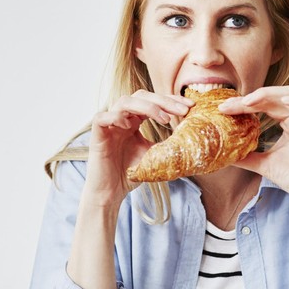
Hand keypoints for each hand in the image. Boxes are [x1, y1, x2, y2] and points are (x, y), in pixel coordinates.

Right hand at [84, 91, 192, 207]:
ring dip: (147, 106)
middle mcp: (122, 118)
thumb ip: (166, 144)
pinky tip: (129, 126)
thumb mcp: (154, 156)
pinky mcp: (96, 134)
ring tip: (164, 119)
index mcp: (135, 120)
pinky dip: (115, 117)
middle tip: (183, 110)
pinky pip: (102, 117)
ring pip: (124, 101)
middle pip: (141, 95)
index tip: (191, 106)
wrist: (111, 192)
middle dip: (164, 100)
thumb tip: (190, 139)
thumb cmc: (130, 174)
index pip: (154, 101)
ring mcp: (109, 124)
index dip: (172, 100)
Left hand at [219, 86, 288, 209]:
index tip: (223, 109)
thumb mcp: (263, 164)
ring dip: (269, 94)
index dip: (243, 104)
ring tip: (249, 101)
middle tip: (228, 105)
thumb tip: (224, 155)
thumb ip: (246, 157)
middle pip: (272, 97)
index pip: (263, 105)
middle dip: (250, 98)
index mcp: (287, 122)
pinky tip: (284, 101)